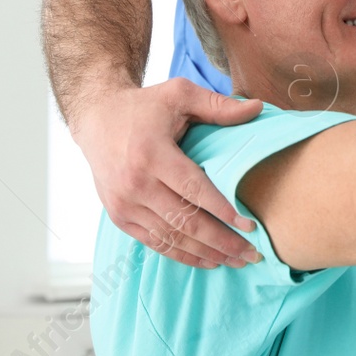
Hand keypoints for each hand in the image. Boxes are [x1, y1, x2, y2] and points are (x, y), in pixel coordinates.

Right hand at [71, 78, 265, 267]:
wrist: (97, 118)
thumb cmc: (144, 105)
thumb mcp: (180, 94)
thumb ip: (219, 106)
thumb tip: (259, 108)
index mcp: (151, 154)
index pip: (193, 190)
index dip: (223, 211)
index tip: (250, 227)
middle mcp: (135, 184)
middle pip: (185, 221)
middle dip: (222, 241)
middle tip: (252, 254)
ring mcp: (124, 204)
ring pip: (171, 238)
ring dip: (206, 253)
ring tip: (237, 261)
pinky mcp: (119, 216)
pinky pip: (154, 243)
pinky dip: (182, 255)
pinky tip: (207, 260)